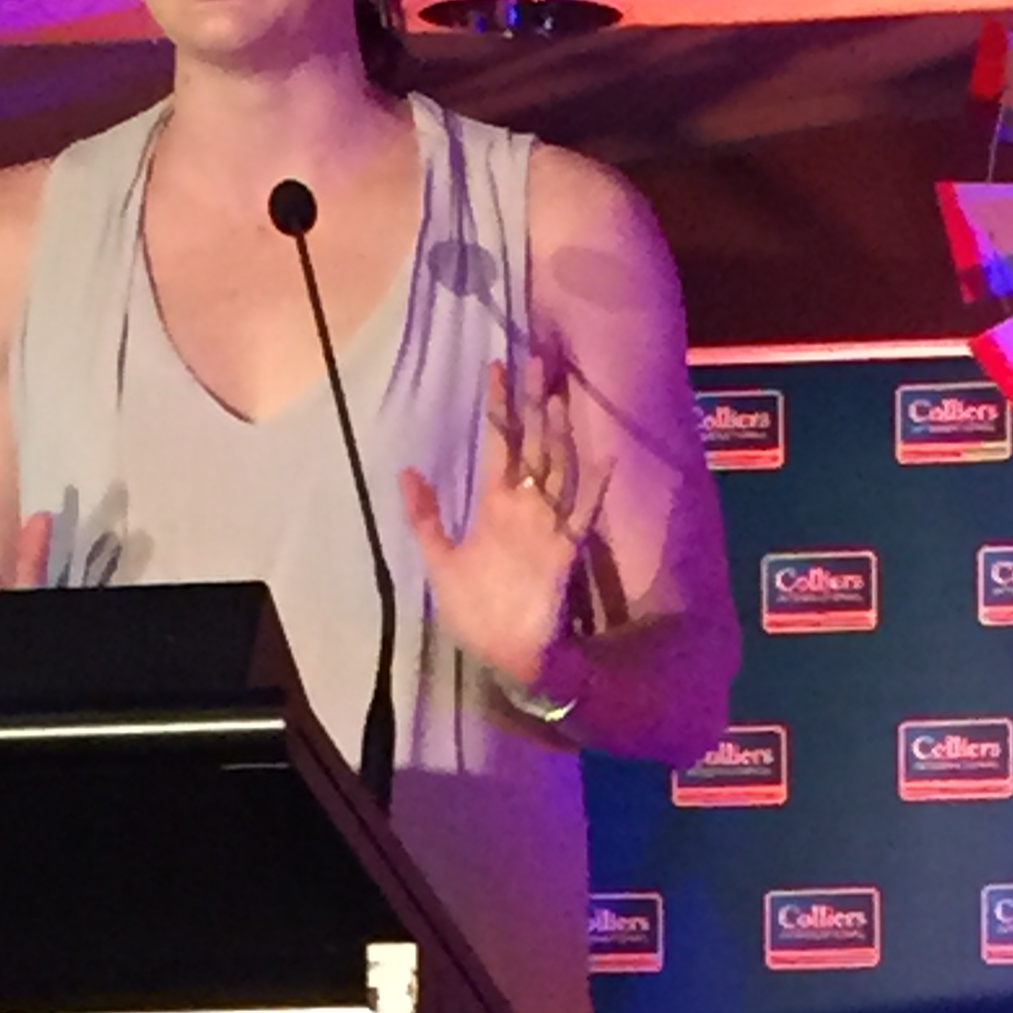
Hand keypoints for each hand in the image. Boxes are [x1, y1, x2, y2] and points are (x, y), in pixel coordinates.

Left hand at [400, 357, 603, 692]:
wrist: (504, 655)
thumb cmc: (475, 613)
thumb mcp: (439, 561)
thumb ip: (425, 517)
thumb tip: (407, 471)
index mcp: (494, 505)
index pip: (498, 442)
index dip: (497, 406)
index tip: (497, 366)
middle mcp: (524, 507)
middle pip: (532, 443)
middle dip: (535, 402)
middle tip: (539, 357)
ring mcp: (546, 525)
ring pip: (557, 467)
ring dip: (558, 433)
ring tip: (559, 395)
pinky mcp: (564, 551)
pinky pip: (582, 514)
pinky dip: (594, 488)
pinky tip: (605, 459)